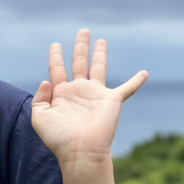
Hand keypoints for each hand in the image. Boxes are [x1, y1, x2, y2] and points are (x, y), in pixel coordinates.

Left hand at [31, 29, 146, 164]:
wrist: (80, 151)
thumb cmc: (59, 138)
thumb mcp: (39, 118)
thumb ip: (39, 98)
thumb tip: (45, 80)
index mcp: (61, 94)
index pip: (57, 70)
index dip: (55, 57)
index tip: (55, 45)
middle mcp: (79, 91)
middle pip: (79, 62)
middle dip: (80, 46)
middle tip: (83, 31)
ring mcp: (96, 95)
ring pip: (98, 68)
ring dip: (100, 54)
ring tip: (100, 40)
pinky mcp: (112, 100)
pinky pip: (127, 89)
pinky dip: (136, 81)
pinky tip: (144, 73)